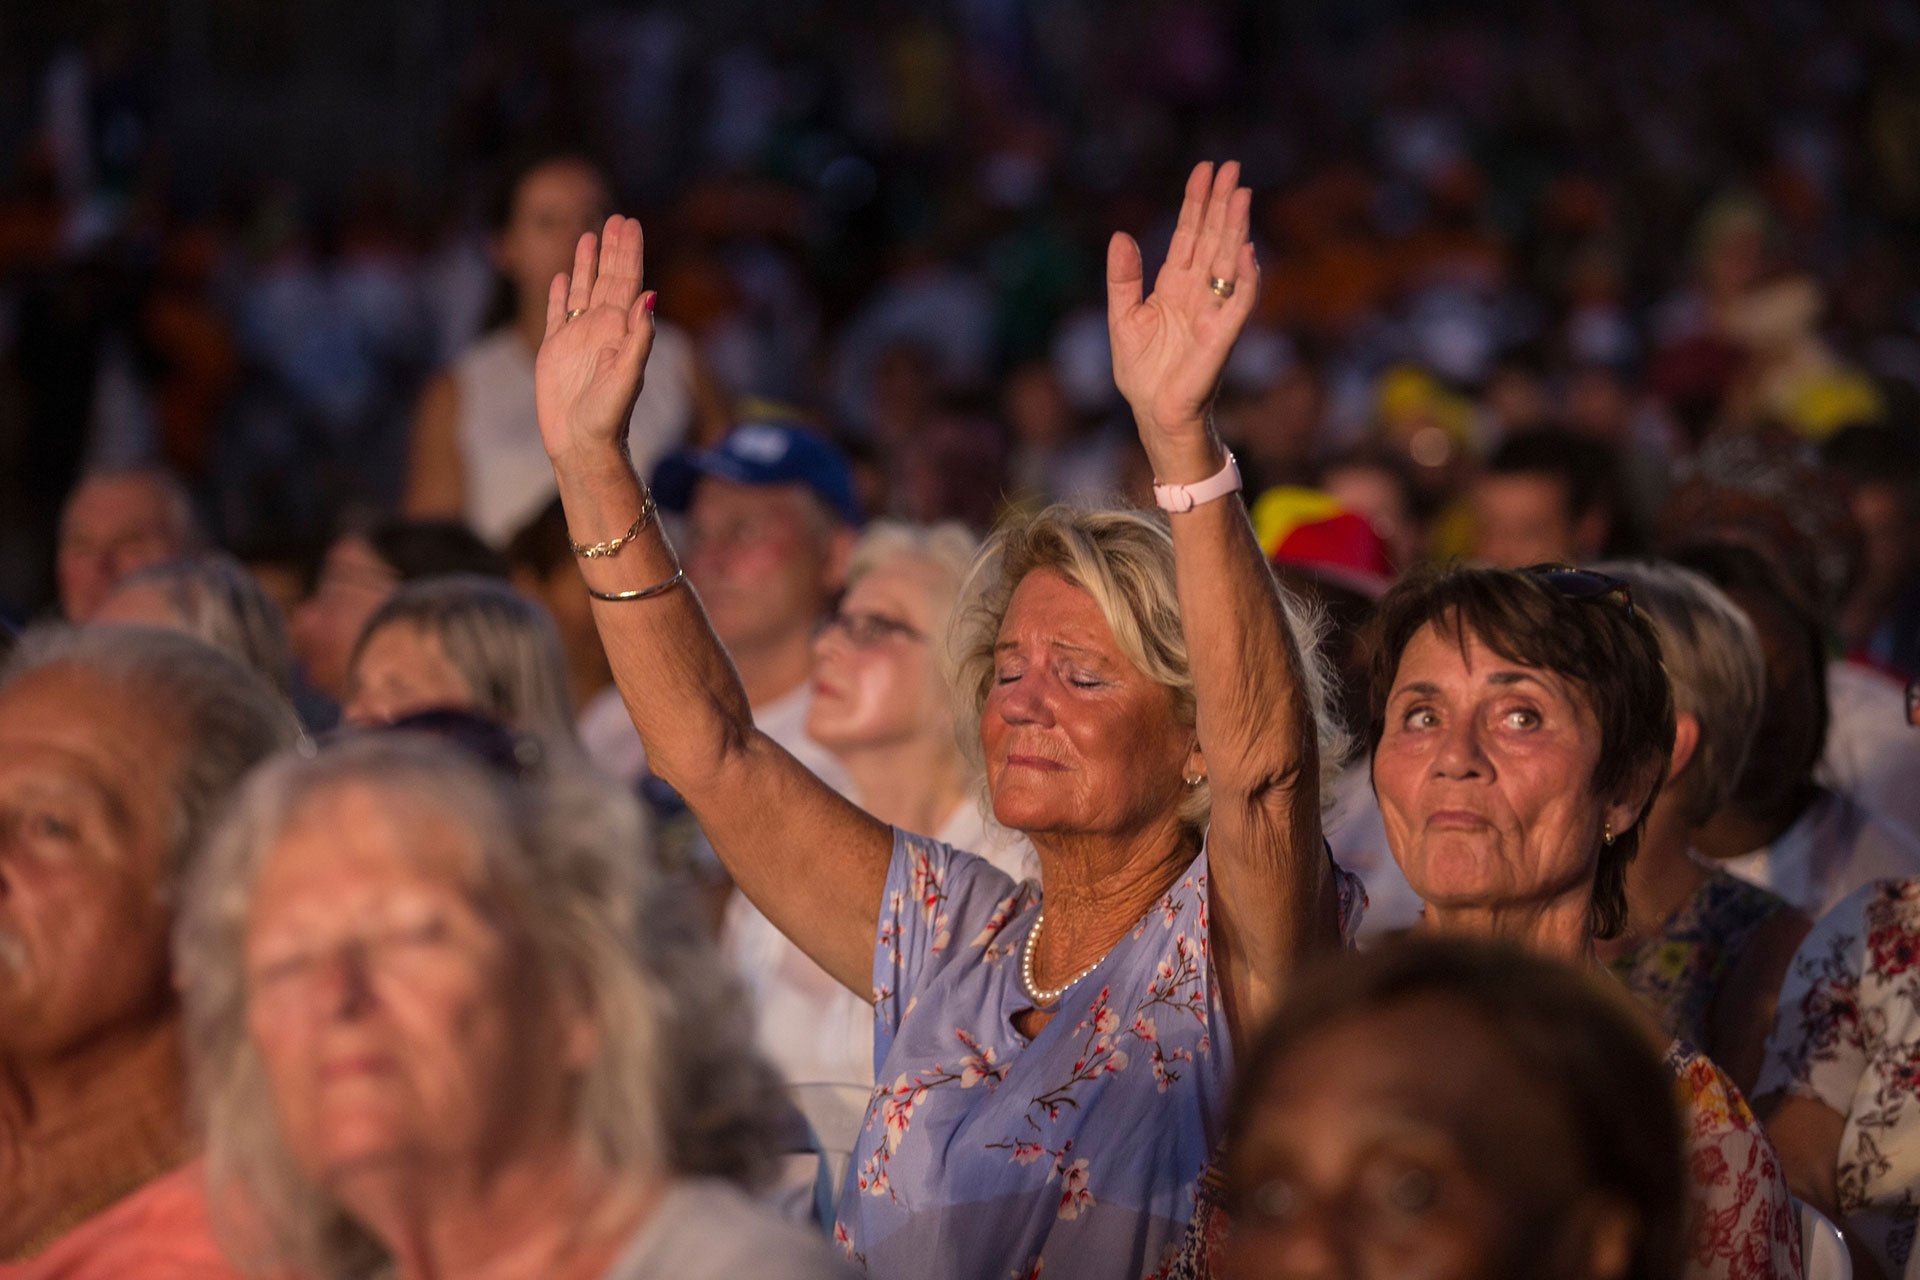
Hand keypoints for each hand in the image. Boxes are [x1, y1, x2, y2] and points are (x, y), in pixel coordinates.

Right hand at [534, 215, 655, 469]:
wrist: (582, 445)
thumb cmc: (609, 417)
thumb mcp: (629, 375)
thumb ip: (640, 336)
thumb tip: (650, 294)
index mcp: (621, 330)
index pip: (628, 282)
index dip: (629, 252)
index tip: (630, 223)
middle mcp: (602, 328)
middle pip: (609, 278)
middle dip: (613, 248)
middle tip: (617, 217)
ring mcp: (578, 337)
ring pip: (584, 289)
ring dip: (588, 262)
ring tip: (590, 234)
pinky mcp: (555, 349)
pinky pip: (558, 313)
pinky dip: (561, 293)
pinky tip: (563, 276)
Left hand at [1107, 161, 1257, 477]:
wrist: (1154, 412)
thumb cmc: (1142, 372)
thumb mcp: (1123, 317)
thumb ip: (1123, 278)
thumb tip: (1120, 235)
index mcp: (1174, 285)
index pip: (1188, 234)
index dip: (1196, 202)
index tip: (1204, 169)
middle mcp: (1198, 291)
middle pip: (1213, 238)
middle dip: (1221, 203)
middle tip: (1232, 166)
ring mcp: (1214, 310)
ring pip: (1228, 260)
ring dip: (1236, 228)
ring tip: (1242, 194)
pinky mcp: (1223, 335)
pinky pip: (1238, 302)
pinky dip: (1244, 279)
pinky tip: (1246, 251)